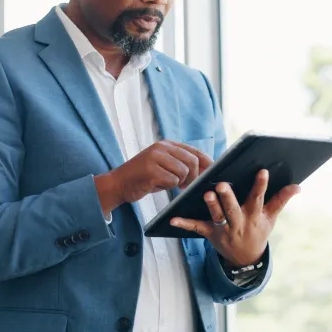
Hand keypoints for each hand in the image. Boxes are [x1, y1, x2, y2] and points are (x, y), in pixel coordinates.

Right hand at [95, 140, 212, 213]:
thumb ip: (181, 163)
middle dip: (194, 177)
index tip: (213, 173)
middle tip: (185, 185)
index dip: (207, 163)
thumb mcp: (163, 165)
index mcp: (166, 144)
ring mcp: (155, 158)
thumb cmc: (143, 177)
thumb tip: (208, 168)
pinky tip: (158, 185)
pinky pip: (172, 181)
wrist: (118, 183)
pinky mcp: (151, 171)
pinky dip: (168, 187)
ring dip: (180, 183)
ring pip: (183, 172)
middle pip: (192, 161)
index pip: (194, 151)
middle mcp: (161, 148)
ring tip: (170, 184)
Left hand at [170, 169, 299, 267]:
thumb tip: (298, 185)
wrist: (245, 258)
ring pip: (216, 217)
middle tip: (223, 184)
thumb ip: (281, 200)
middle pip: (233, 209)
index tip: (262, 170)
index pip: (258, 199)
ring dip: (211, 206)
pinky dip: (184, 224)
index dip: (261, 185)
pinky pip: (196, 228)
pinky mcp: (210, 234)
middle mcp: (239, 223)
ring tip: (206, 193)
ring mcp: (224, 229)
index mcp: (254, 216)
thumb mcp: (271, 217)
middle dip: (228, 198)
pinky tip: (172, 219)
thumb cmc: (258, 230)